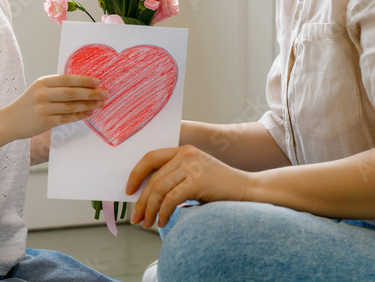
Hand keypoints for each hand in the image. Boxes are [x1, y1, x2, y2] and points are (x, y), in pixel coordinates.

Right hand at [4, 74, 108, 140]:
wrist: (10, 121)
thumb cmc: (29, 103)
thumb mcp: (39, 89)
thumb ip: (57, 86)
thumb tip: (84, 84)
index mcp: (42, 82)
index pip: (67, 79)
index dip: (84, 80)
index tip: (98, 81)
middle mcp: (42, 94)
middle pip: (71, 93)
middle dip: (91, 93)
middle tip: (105, 93)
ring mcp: (43, 108)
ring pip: (71, 106)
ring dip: (88, 105)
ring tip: (100, 104)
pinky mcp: (45, 122)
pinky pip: (67, 118)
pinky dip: (79, 115)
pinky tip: (89, 113)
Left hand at [126, 145, 251, 228]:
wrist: (247, 189)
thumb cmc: (219, 188)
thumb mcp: (194, 176)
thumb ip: (174, 178)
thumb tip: (146, 196)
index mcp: (183, 150)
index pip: (150, 157)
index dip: (136, 174)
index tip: (128, 191)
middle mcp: (185, 154)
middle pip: (153, 178)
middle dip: (141, 200)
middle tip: (135, 218)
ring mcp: (192, 166)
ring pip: (159, 189)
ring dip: (149, 209)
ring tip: (146, 223)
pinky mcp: (197, 181)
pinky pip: (171, 199)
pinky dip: (163, 213)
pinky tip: (162, 222)